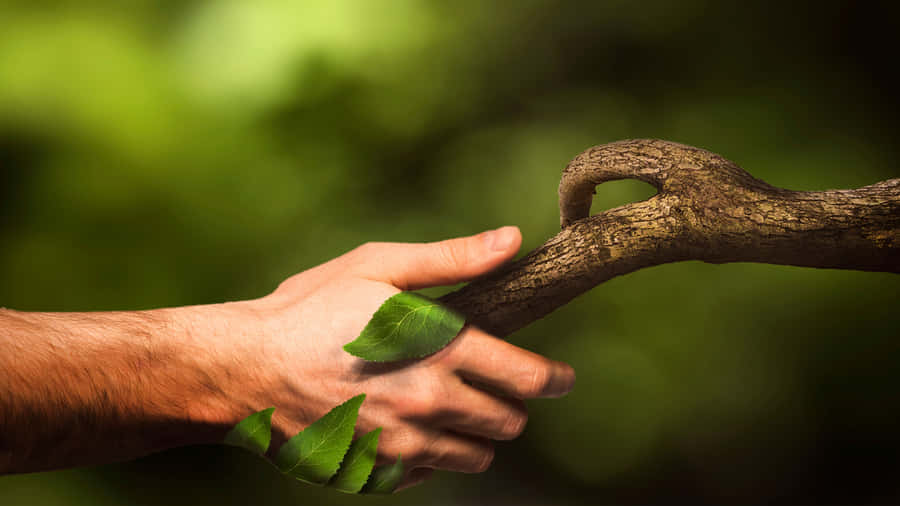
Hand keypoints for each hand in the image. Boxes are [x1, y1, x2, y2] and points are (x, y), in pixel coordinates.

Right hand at [209, 226, 575, 489]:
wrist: (244, 369)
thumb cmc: (309, 309)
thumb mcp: (378, 268)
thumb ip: (451, 259)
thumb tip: (511, 240)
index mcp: (441, 349)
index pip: (528, 378)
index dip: (556, 379)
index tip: (562, 379)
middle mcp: (430, 403)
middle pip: (508, 422)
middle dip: (510, 405)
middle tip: (490, 387)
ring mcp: (403, 444)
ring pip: (474, 455)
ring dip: (473, 435)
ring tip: (446, 407)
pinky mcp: (376, 472)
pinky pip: (427, 473)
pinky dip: (427, 454)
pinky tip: (400, 425)